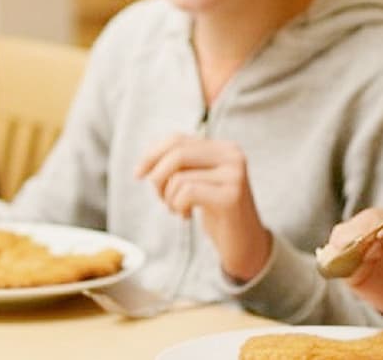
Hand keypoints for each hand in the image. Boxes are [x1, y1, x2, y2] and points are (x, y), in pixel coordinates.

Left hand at [135, 134, 271, 281]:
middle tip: (161, 197)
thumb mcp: (199, 181)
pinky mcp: (231, 197)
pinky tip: (187, 215)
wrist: (244, 243)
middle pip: (177, 154)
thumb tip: (145, 163)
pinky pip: (187, 193)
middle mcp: (233, 156)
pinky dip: (178, 206)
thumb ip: (180, 164)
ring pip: (179, 176)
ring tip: (178, 209)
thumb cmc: (216, 211)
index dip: (151, 154)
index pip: (178, 139)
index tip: (138, 174)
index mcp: (224, 147)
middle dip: (158, 177)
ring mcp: (234, 175)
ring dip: (168, 198)